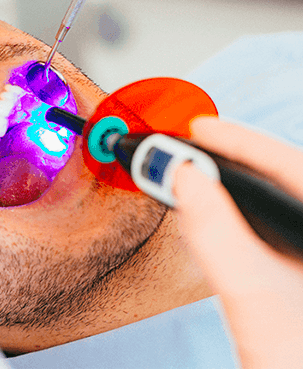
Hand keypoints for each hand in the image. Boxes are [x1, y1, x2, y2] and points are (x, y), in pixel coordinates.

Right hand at [172, 117, 302, 368]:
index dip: (241, 143)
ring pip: (287, 204)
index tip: (199, 129)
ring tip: (204, 173)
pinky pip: (283, 229)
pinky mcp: (302, 270)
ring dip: (244, 189)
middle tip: (194, 145)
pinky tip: (228, 217)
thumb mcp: (247, 293)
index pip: (290, 166)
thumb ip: (214, 230)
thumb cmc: (295, 359)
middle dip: (240, 161)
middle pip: (289, 182)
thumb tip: (183, 178)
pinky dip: (249, 219)